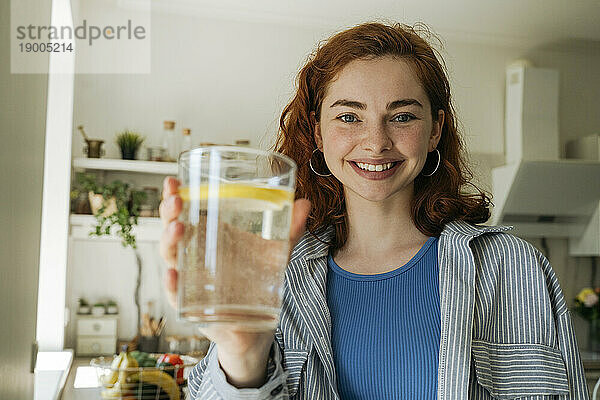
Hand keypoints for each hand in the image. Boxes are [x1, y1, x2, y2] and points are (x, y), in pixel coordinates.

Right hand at [158, 176, 310, 386]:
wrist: (255, 327)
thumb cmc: (256, 284)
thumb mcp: (274, 254)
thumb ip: (289, 231)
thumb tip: (304, 203)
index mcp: (207, 238)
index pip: (184, 212)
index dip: (174, 196)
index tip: (174, 180)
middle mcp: (193, 256)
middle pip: (172, 230)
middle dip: (169, 213)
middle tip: (177, 201)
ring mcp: (190, 280)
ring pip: (171, 258)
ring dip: (170, 242)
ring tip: (179, 228)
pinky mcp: (192, 306)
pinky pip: (175, 295)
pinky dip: (172, 285)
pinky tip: (175, 274)